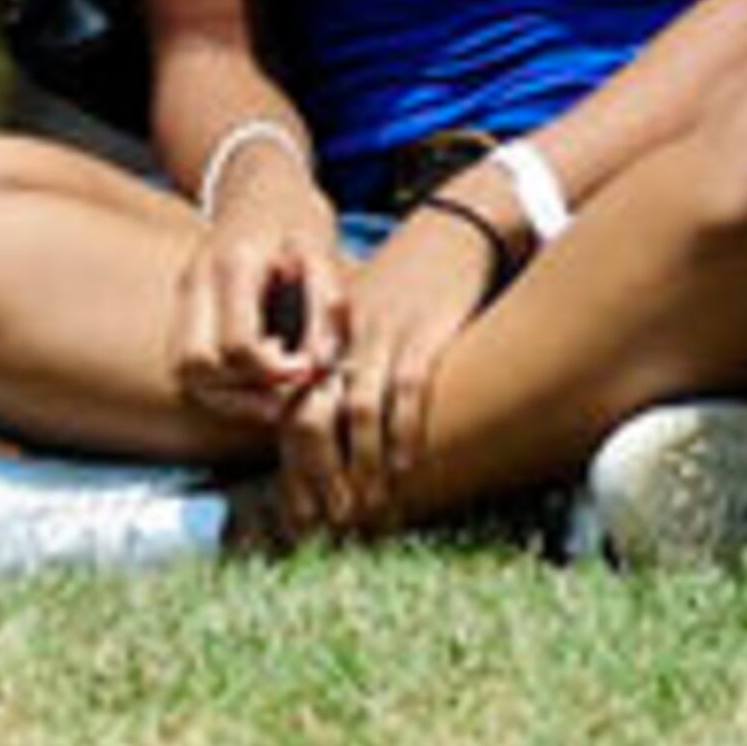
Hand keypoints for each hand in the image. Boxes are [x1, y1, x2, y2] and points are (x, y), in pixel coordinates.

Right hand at [171, 168, 345, 429]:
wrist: (260, 186)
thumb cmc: (295, 219)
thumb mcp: (322, 251)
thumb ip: (326, 307)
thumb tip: (321, 366)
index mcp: (233, 263)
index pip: (238, 345)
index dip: (275, 372)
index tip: (307, 370)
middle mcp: (196, 280)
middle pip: (193, 366)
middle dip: (241, 391)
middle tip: (286, 385)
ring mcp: (183, 295)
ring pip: (183, 371)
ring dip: (227, 393)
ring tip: (274, 389)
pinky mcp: (184, 309)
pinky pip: (187, 363)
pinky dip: (219, 383)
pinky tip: (258, 379)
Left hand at [286, 209, 493, 540]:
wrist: (454, 226)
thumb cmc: (412, 280)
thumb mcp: (368, 317)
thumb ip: (349, 365)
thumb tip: (338, 429)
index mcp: (322, 338)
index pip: (291, 410)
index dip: (295, 465)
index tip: (304, 510)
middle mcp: (341, 337)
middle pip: (312, 416)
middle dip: (321, 475)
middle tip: (336, 519)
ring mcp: (380, 335)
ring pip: (356, 412)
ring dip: (362, 465)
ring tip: (374, 506)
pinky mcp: (422, 333)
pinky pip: (407, 392)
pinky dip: (405, 433)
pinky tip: (411, 465)